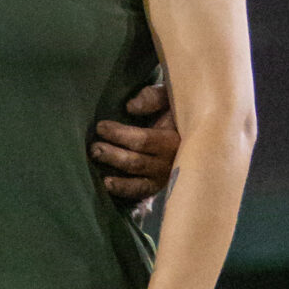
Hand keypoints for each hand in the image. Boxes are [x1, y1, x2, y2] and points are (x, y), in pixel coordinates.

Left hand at [91, 81, 178, 207]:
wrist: (195, 128)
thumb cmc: (175, 109)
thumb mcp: (170, 96)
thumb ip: (154, 97)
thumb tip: (131, 107)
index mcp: (175, 139)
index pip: (143, 140)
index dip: (119, 134)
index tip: (100, 127)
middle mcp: (171, 161)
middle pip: (136, 162)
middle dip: (112, 155)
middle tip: (93, 148)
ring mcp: (165, 177)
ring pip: (137, 180)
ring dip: (114, 172)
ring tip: (97, 163)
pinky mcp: (159, 187)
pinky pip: (141, 192)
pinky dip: (124, 190)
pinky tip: (107, 185)